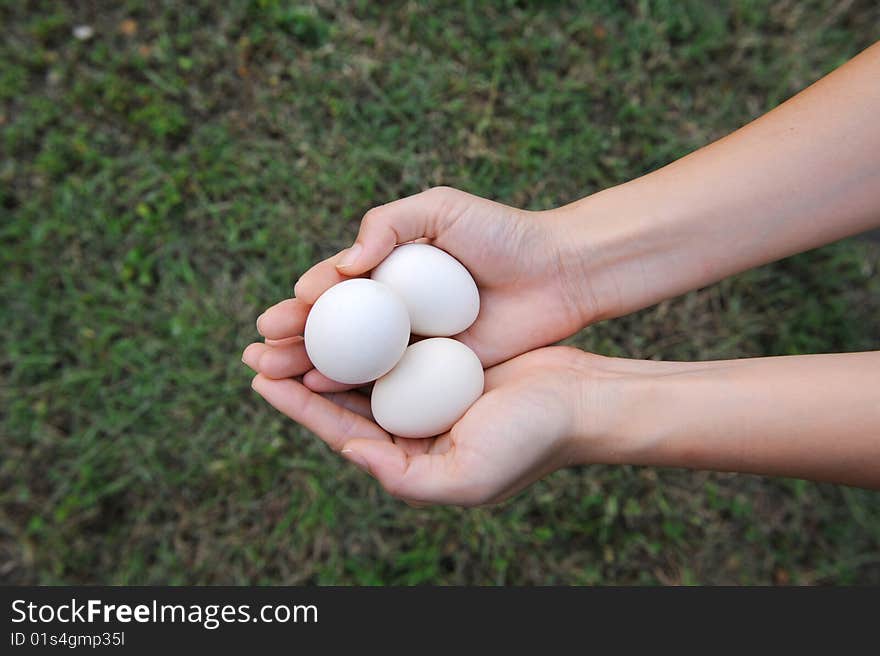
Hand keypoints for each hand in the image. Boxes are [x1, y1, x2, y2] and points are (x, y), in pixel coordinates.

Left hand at [241, 345, 607, 505]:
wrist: (585, 400)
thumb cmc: (531, 440)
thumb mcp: (466, 478)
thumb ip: (402, 476)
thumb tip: (349, 452)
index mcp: (410, 456)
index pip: (341, 431)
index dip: (298, 406)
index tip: (260, 380)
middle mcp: (413, 423)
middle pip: (343, 395)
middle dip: (298, 370)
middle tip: (257, 346)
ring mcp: (429, 388)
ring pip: (364, 363)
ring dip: (325, 343)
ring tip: (285, 323)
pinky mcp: (446, 355)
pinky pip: (397, 337)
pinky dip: (368, 324)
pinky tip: (344, 301)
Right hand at [270, 186, 594, 366]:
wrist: (559, 272)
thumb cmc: (502, 234)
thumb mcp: (440, 209)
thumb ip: (387, 224)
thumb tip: (344, 265)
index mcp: (393, 267)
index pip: (338, 285)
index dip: (308, 299)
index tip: (286, 310)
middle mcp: (397, 307)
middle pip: (335, 325)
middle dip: (293, 336)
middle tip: (260, 348)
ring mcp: (414, 341)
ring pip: (352, 356)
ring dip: (308, 364)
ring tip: (271, 372)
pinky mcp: (435, 369)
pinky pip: (386, 379)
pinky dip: (350, 384)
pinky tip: (320, 387)